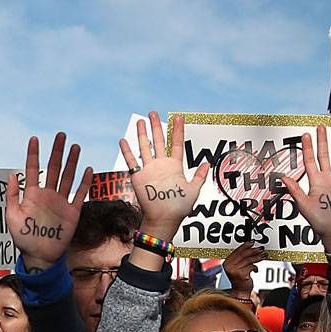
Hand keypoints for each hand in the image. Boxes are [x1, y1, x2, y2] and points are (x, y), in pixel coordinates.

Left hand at [6, 132, 90, 269]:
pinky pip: (79, 194)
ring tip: (75, 147)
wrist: (40, 257)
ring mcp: (60, 202)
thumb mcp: (12, 217)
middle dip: (57, 152)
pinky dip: (84, 182)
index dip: (33, 154)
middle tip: (61, 136)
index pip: (33, 169)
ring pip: (67, 177)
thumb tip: (12, 174)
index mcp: (32, 194)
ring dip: (71, 162)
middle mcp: (47, 195)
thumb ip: (11, 196)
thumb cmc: (23, 239)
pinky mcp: (72, 212)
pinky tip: (87, 169)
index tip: (34, 139)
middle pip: (53, 168)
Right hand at [121, 111, 208, 239]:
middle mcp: (162, 165)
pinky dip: (127, 151)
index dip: (178, 130)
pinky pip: (132, 161)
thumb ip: (199, 177)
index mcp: (175, 166)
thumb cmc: (179, 207)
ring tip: (141, 121)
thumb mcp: (194, 190)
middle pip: (159, 141)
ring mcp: (150, 170)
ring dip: (143, 134)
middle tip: (153, 113)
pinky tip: (123, 140)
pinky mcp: (139, 176)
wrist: (164, 219)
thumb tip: (206, 163)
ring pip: (145, 147)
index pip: (177, 144)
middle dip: (157, 126)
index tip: (178, 117)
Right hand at [222, 242, 264, 296]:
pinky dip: (255, 267)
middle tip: (260, 248)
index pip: (237, 251)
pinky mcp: (242, 274)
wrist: (239, 293)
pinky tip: (256, 269)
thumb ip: (241, 260)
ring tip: (263, 255)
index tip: (252, 242)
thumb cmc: (239, 281)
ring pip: (248, 260)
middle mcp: (229, 266)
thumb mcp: (238, 269)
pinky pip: (251, 267)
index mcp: (227, 263)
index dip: (245, 246)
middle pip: (243, 254)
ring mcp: (235, 270)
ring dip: (257, 257)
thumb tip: (251, 250)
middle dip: (253, 250)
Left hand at [281, 126, 330, 245]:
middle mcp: (328, 179)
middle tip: (321, 127)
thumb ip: (295, 190)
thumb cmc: (320, 223)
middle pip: (324, 155)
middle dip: (322, 141)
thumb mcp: (304, 206)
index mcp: (315, 182)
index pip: (310, 160)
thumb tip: (283, 177)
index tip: (305, 135)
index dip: (307, 148)